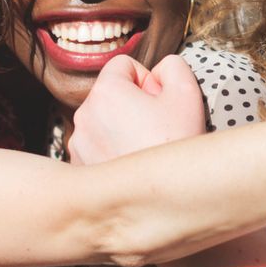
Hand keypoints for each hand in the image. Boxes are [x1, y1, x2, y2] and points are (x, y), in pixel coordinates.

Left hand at [67, 54, 204, 163]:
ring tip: (145, 148)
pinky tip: (132, 164)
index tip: (160, 104)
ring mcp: (78, 145)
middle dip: (133, 104)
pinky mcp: (79, 168)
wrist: (166, 201)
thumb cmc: (177, 146)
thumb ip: (172, 66)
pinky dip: (112, 150)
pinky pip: (96, 145)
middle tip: (157, 128)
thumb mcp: (187, 93)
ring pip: (103, 120)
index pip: (124, 65)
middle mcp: (83, 115)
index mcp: (105, 92)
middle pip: (111, 94)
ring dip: (121, 127)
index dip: (148, 80)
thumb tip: (157, 71)